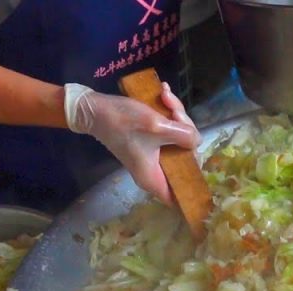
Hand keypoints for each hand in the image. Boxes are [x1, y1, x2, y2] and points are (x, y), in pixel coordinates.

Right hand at [64, 82, 200, 204]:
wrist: (94, 107)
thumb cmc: (123, 121)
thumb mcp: (157, 126)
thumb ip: (184, 136)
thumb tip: (196, 141)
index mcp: (155, 178)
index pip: (181, 195)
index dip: (193, 184)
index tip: (198, 160)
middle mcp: (156, 172)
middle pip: (187, 157)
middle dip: (186, 131)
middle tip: (175, 113)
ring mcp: (154, 156)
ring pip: (180, 140)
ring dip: (177, 116)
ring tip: (165, 96)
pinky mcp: (152, 142)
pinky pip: (169, 131)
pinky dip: (169, 113)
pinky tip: (163, 93)